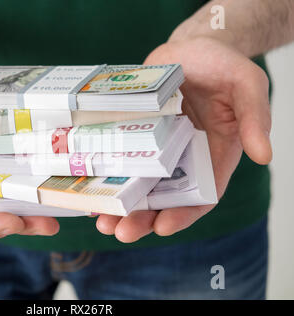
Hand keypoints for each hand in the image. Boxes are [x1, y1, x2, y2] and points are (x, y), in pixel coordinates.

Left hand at [95, 37, 271, 241]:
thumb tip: (264, 155)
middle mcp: (182, 158)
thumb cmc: (222, 64)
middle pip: (162, 198)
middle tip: (118, 231)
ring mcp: (156, 148)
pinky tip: (88, 187)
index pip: (200, 195)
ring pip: (137, 184)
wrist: (191, 46)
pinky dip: (107, 175)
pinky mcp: (135, 134)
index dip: (182, 215)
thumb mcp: (246, 84)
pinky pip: (120, 159)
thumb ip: (255, 117)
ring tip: (98, 218)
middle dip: (141, 218)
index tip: (161, 227)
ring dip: (119, 205)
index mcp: (213, 155)